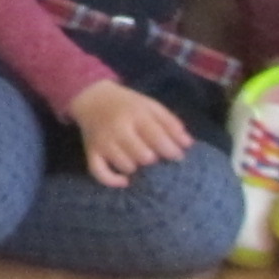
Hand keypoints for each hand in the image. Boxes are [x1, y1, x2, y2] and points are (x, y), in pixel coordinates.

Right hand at [67, 78, 191, 186]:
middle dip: (153, 159)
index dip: (172, 151)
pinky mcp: (91, 152)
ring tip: (138, 160)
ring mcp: (103, 142)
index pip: (158, 137)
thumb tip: (188, 144)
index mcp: (136, 114)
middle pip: (143, 156)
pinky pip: (100, 173)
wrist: (92, 97)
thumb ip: (170, 123)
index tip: (178, 157)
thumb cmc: (127, 104)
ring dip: (137, 167)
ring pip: (126, 166)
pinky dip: (113, 181)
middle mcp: (118, 128)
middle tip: (154, 156)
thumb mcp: (150, 106)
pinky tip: (125, 181)